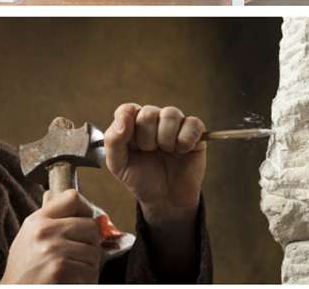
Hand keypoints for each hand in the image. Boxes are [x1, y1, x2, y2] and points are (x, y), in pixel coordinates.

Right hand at [1, 189, 99, 283]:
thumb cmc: (23, 272)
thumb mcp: (28, 239)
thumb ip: (48, 220)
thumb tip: (61, 195)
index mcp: (37, 221)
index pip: (72, 197)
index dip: (85, 209)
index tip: (84, 222)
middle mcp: (44, 231)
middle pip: (91, 226)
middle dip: (90, 244)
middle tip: (75, 258)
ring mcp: (52, 249)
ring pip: (94, 251)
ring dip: (88, 266)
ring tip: (70, 273)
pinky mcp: (59, 269)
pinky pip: (90, 271)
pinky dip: (85, 281)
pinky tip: (70, 282)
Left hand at [104, 104, 205, 223]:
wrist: (166, 198)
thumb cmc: (142, 178)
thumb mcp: (119, 165)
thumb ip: (113, 140)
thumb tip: (123, 119)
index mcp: (134, 124)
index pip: (127, 110)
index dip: (128, 125)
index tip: (131, 144)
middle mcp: (155, 119)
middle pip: (148, 113)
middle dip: (147, 139)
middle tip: (149, 153)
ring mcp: (176, 123)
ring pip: (170, 114)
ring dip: (166, 140)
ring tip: (167, 152)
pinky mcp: (195, 129)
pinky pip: (192, 123)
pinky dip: (185, 141)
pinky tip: (182, 151)